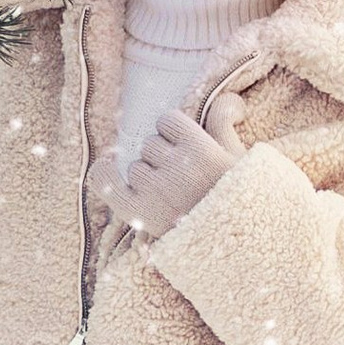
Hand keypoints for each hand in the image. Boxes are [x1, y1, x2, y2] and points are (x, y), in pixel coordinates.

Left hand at [118, 95, 246, 243]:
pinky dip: (103, 175)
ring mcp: (155, 190)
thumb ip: (224, 125)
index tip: (184, 150)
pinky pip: (106, 183)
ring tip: (169, 197)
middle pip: (150, 146)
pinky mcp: (140, 213)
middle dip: (162, 159)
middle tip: (181, 181)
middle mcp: (176, 166)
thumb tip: (228, 97)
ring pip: (135, 167)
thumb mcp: (240, 159)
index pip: (167, 122)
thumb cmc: (239, 201)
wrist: (238, 247)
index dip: (173, 134)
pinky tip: (107, 169)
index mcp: (201, 148)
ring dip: (146, 178)